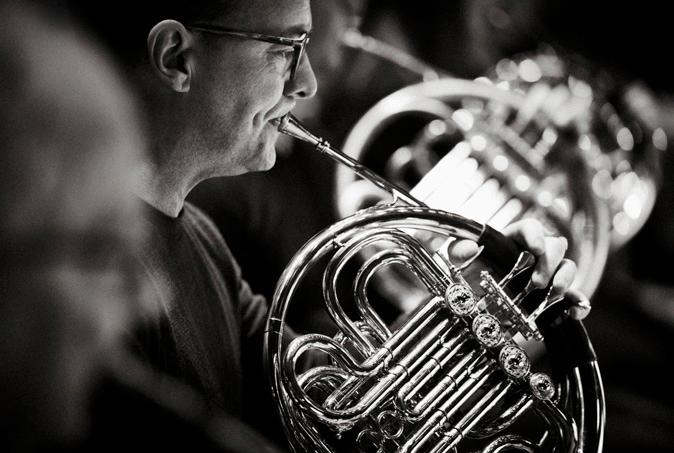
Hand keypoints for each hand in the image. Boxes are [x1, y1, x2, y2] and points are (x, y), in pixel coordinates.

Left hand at [447, 218, 585, 318]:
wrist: (477, 305)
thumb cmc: (471, 275)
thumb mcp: (459, 262)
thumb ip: (458, 250)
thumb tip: (470, 248)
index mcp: (514, 239)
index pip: (531, 227)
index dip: (536, 235)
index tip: (535, 248)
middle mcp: (535, 254)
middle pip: (555, 246)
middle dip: (549, 262)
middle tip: (537, 281)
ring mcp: (548, 275)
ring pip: (568, 267)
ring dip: (566, 278)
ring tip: (555, 292)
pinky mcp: (554, 297)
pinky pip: (574, 297)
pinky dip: (578, 303)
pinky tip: (575, 311)